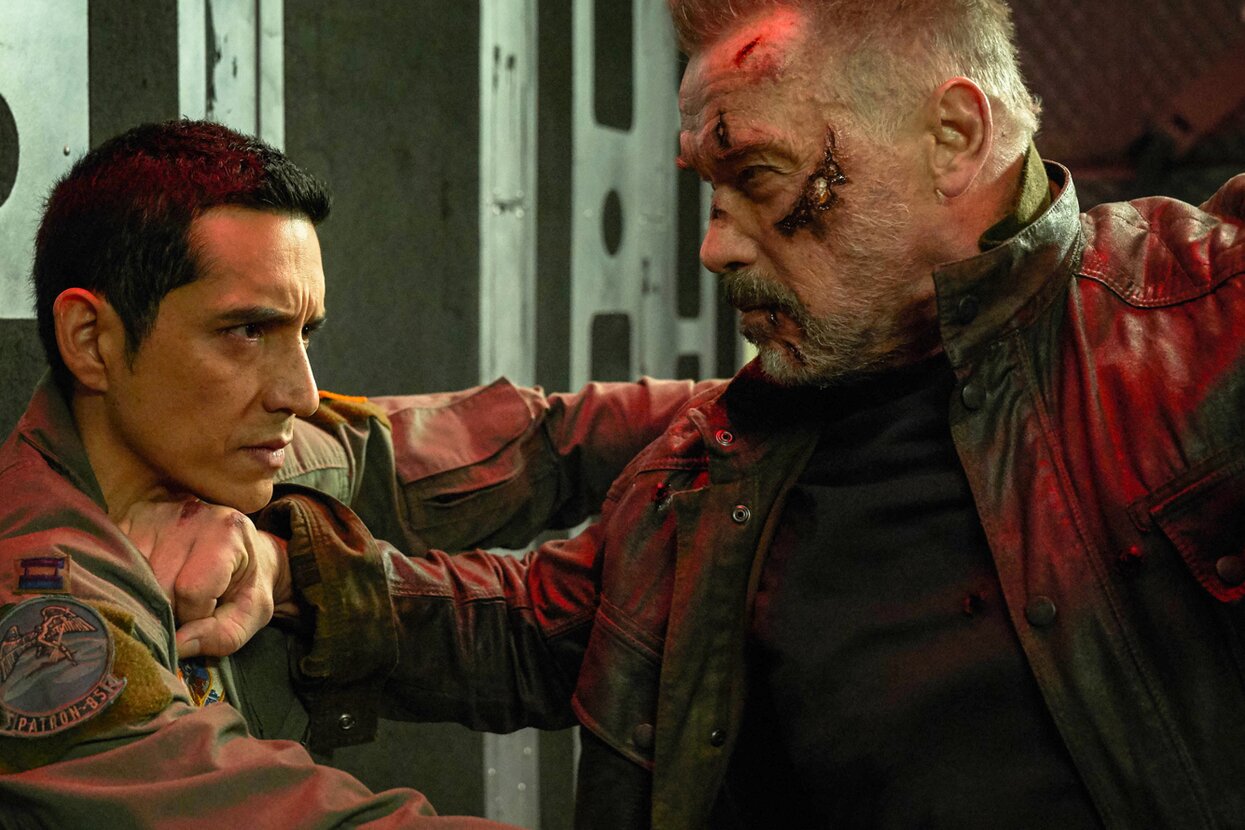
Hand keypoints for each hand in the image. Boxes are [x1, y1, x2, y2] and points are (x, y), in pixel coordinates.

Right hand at [118, 497, 294, 657]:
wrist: (245, 549)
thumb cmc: (247, 583)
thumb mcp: (251, 612)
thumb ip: (221, 635)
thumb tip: (177, 646)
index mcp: (227, 532)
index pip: (191, 588)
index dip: (195, 615)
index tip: (205, 614)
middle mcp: (189, 514)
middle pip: (158, 582)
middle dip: (169, 609)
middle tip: (185, 608)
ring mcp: (156, 513)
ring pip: (132, 575)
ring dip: (147, 597)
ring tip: (170, 593)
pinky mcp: (130, 517)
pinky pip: (115, 561)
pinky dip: (128, 582)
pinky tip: (149, 583)